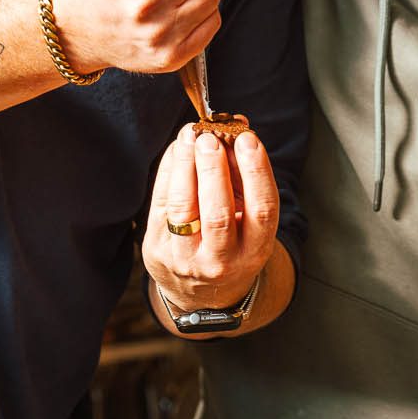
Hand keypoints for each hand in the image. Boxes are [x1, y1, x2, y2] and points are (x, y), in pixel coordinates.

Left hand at [142, 124, 278, 310]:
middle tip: (210, 137)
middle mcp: (222, 261)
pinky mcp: (157, 251)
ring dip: (185, 167)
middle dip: (212, 170)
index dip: (255, 171)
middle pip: (218, 213)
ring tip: (190, 136)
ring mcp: (185, 259)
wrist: (201, 292)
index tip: (247, 138)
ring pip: (183, 209)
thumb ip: (245, 177)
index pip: (261, 210)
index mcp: (255, 251)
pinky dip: (169, 171)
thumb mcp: (249, 219)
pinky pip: (161, 204)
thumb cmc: (232, 241)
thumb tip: (238, 126)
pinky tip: (178, 150)